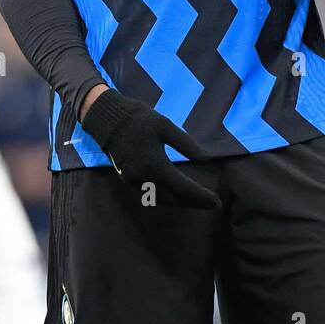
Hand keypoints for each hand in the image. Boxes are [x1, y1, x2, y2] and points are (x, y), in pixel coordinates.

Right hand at [80, 89, 221, 209]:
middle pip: (173, 199)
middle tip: (212, 204)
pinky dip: (166, 198)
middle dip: (194, 203)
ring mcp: (134, 181)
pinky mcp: (128, 179)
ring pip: (161, 201)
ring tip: (197, 200)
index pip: (183, 188)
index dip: (201, 196)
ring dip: (180, 203)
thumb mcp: (166, 126)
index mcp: (155, 164)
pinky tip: (177, 194)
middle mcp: (144, 178)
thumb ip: (186, 145)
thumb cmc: (140, 119)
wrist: (108, 119)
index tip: (216, 201)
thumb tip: (205, 160)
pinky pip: (151, 196)